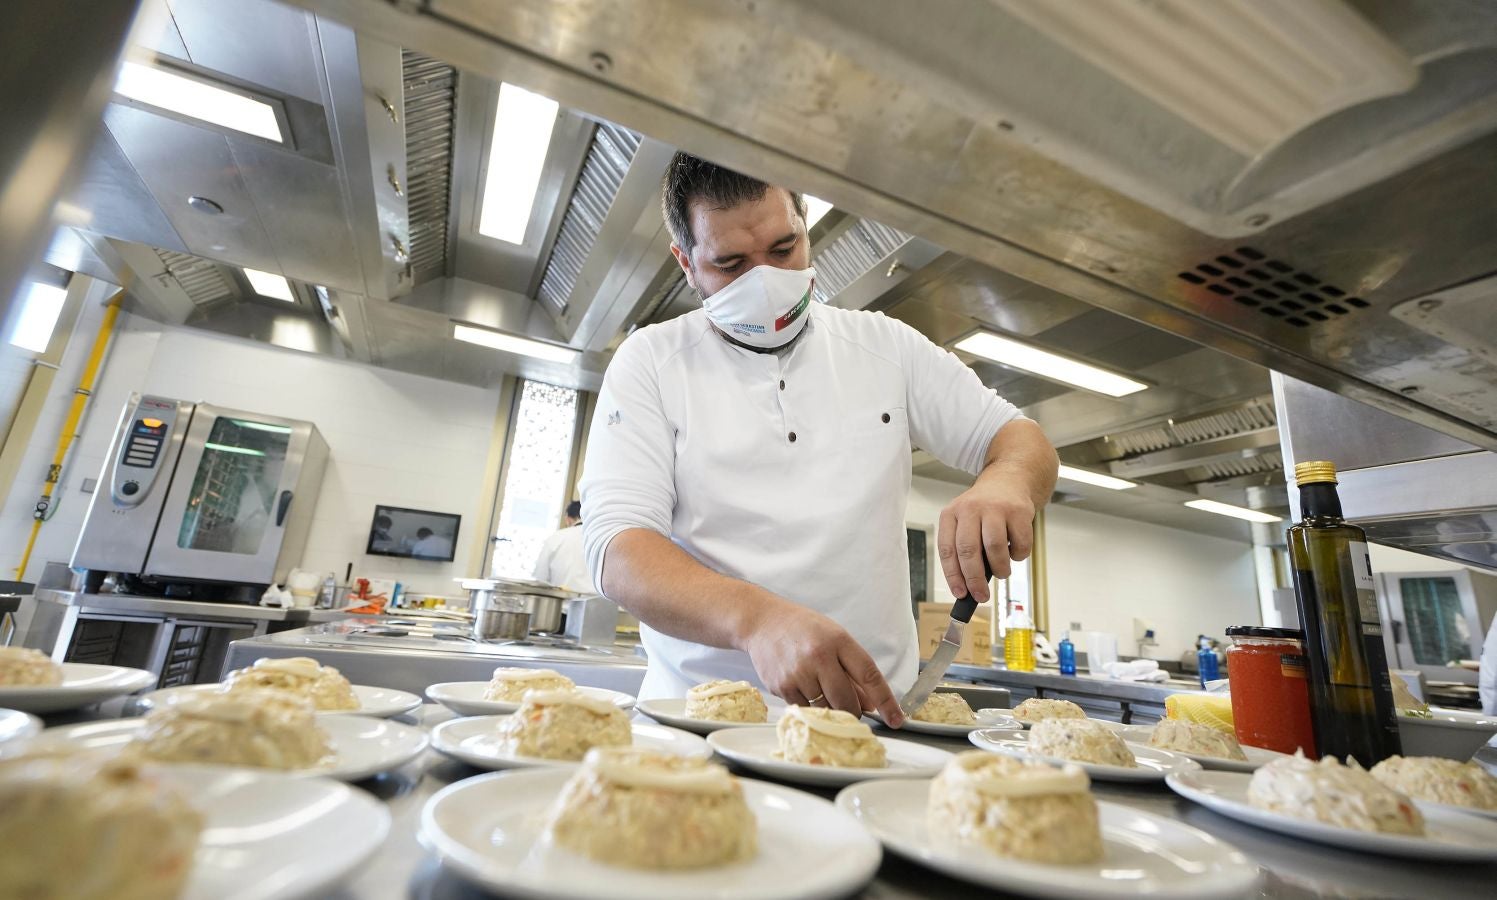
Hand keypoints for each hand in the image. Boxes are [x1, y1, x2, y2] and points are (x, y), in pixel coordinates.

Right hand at [742, 599, 904, 726]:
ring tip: (818, 684)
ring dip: (829, 706)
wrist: (762, 622)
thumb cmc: (804, 629)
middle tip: (851, 707)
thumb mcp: (835, 639)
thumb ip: (854, 670)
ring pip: (825, 709)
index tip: (897, 719)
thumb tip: (872, 704)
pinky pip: (805, 708)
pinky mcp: (781, 687)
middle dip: (853, 711)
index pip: (870, 675)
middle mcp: (818, 657)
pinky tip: (801, 682)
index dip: (886, 701)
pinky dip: (809, 703)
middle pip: (846, 702)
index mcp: (838, 641)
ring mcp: (798, 673)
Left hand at [938, 475, 1035, 601]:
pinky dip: (1018, 556)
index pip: (947, 550)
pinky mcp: (1018, 511)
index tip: (960, 593)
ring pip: (994, 549)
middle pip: (968, 551)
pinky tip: (1015, 552)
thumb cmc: (984, 509)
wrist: (1009, 480)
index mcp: (951, 513)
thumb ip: (963, 549)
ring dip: (1000, 569)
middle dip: (975, 580)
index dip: (953, 576)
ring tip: (1002, 572)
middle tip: (981, 595)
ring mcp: (995, 508)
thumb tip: (968, 586)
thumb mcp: (964, 521)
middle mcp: (970, 508)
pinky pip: (1019, 544)